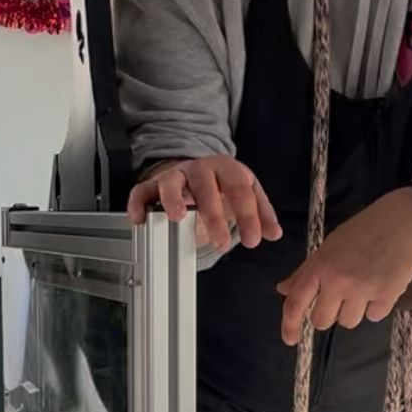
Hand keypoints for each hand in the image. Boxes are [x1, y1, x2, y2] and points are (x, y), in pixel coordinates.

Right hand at [127, 155, 281, 251]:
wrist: (198, 171)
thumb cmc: (223, 186)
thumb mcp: (246, 195)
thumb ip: (261, 214)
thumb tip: (274, 233)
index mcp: (226, 169)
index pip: (239, 188)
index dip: (248, 215)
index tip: (252, 240)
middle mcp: (199, 169)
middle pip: (205, 185)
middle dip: (213, 214)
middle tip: (222, 242)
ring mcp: (175, 175)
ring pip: (170, 181)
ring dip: (173, 199)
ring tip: (177, 218)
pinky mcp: (154, 184)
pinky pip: (141, 190)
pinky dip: (138, 203)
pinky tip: (140, 219)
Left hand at [276, 187, 411, 345]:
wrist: (400, 224)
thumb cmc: (361, 232)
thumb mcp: (327, 247)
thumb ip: (305, 272)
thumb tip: (283, 290)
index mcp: (319, 265)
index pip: (296, 301)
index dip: (290, 324)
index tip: (290, 339)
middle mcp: (338, 280)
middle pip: (322, 320)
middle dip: (327, 315)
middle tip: (337, 299)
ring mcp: (362, 289)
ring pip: (348, 322)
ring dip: (353, 310)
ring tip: (362, 286)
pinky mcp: (387, 296)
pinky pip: (373, 317)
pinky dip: (375, 307)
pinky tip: (379, 286)